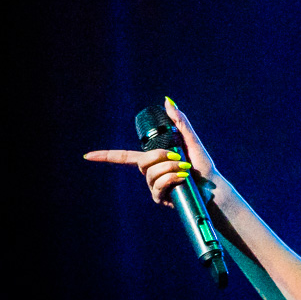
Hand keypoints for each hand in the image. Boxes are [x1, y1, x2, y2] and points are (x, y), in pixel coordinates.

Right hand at [84, 98, 219, 206]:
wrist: (212, 188)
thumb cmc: (202, 165)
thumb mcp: (190, 140)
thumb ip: (179, 121)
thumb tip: (168, 101)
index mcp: (154, 160)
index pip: (124, 157)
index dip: (106, 156)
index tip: (88, 156)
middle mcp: (150, 173)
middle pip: (142, 161)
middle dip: (161, 156)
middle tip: (180, 158)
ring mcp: (154, 187)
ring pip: (151, 173)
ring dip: (171, 168)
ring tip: (186, 170)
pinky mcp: (160, 198)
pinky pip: (157, 185)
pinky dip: (171, 179)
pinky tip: (182, 179)